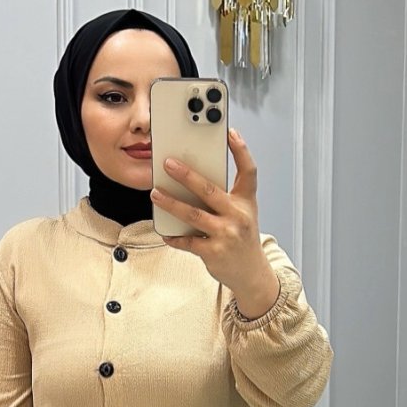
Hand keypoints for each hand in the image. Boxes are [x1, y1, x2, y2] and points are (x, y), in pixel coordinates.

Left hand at [151, 128, 273, 296]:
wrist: (251, 272)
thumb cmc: (242, 237)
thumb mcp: (242, 213)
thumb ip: (225, 196)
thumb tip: (192, 179)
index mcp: (246, 202)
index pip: (248, 171)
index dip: (241, 150)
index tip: (230, 133)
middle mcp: (238, 216)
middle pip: (210, 190)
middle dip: (187, 175)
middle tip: (168, 163)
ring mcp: (226, 235)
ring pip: (193, 215)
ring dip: (171, 203)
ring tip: (155, 193)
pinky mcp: (214, 252)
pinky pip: (188, 241)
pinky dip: (174, 236)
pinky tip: (164, 231)